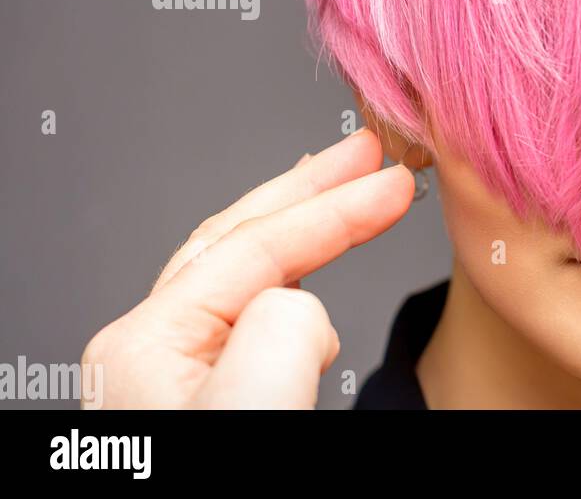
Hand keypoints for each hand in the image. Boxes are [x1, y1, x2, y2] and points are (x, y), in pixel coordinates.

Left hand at [82, 129, 413, 407]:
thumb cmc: (211, 487)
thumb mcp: (254, 400)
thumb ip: (285, 325)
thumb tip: (309, 304)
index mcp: (148, 343)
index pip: (256, 242)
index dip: (336, 206)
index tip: (393, 181)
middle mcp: (155, 355)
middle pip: (242, 240)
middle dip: (313, 191)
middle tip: (367, 153)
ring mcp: (183, 379)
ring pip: (253, 280)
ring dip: (309, 236)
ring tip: (355, 201)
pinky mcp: (218, 401)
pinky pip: (261, 325)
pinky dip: (302, 291)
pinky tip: (323, 297)